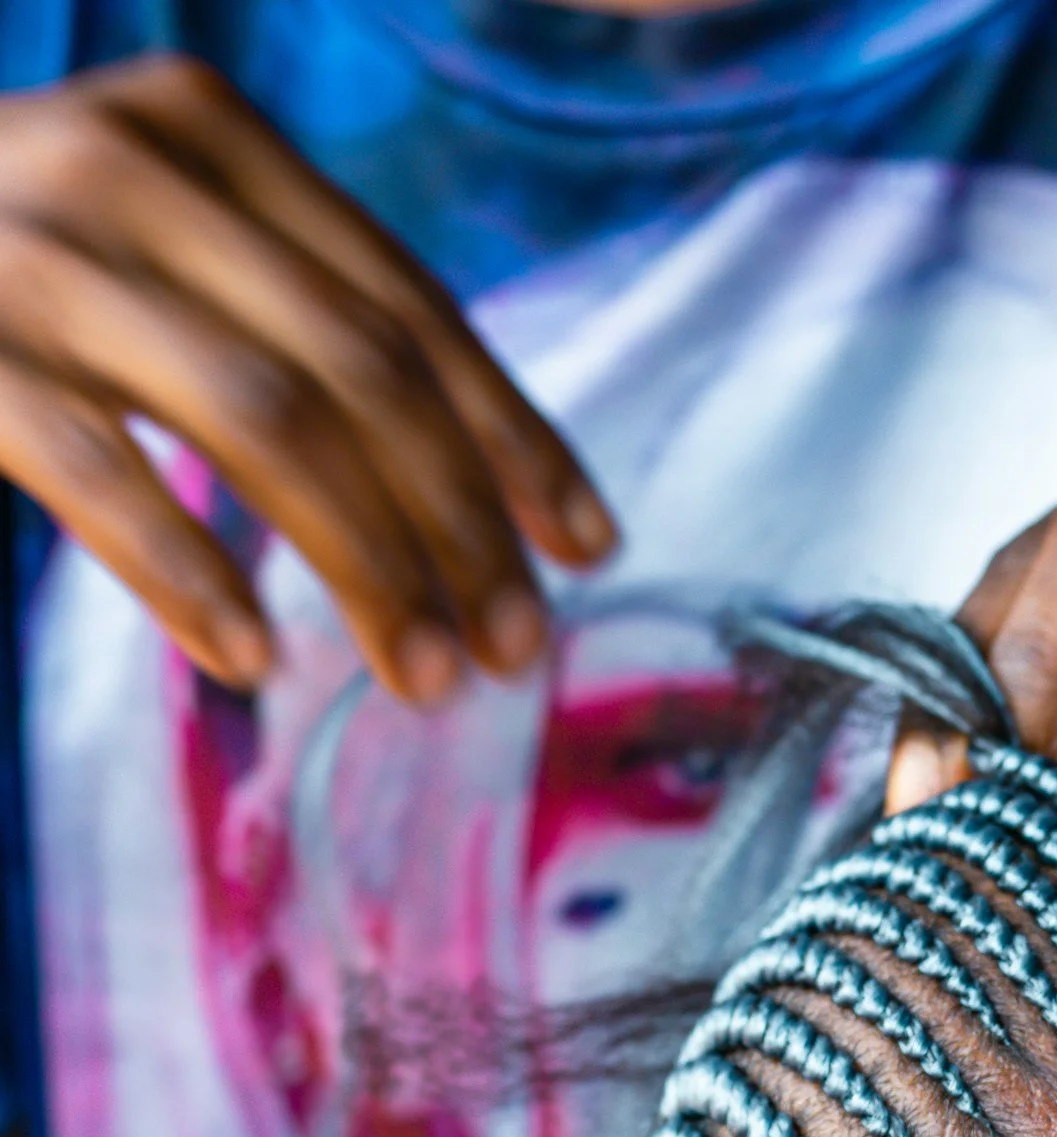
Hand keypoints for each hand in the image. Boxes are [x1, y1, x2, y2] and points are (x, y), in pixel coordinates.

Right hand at [0, 54, 618, 703]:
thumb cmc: (3, 265)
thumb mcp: (155, 240)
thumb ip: (283, 310)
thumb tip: (465, 476)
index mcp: (206, 133)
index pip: (408, 303)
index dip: (512, 438)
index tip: (587, 549)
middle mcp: (128, 166)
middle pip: (364, 371)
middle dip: (464, 525)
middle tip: (518, 648)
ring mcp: (31, 251)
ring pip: (267, 424)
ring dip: (370, 568)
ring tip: (426, 673)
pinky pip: (100, 474)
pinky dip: (191, 575)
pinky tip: (256, 658)